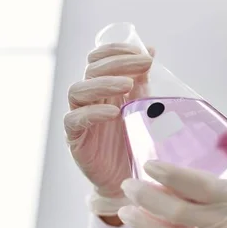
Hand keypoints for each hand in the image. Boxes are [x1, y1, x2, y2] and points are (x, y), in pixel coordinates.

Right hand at [63, 43, 153, 215]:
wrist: (128, 178)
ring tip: (128, 85)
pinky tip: (113, 112)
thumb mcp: (143, 107)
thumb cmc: (134, 140)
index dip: (116, 50)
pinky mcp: (75, 139)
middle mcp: (89, 99)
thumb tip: (151, 49)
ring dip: (104, 84)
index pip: (98, 59)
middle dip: (118, 63)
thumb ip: (143, 81)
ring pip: (78, 91)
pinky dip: (93, 113)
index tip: (142, 53)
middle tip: (143, 64)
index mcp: (103, 88)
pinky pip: (75, 120)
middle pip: (91, 70)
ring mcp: (80, 118)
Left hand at [118, 161, 226, 227]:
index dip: (168, 174)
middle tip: (128, 185)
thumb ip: (217, 190)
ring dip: (142, 221)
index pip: (195, 182)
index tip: (149, 165)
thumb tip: (180, 181)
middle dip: (145, 196)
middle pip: (174, 208)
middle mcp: (221, 221)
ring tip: (125, 211)